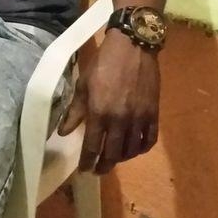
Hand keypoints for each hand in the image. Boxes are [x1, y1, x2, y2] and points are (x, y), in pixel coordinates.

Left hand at [57, 29, 159, 174]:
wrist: (132, 47)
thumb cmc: (103, 63)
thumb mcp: (83, 84)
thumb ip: (74, 111)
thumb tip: (63, 132)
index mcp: (99, 112)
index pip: (92, 146)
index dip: (87, 161)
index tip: (83, 170)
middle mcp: (120, 120)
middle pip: (112, 154)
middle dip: (104, 165)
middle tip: (98, 170)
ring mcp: (139, 118)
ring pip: (131, 150)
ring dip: (121, 159)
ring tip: (113, 159)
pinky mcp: (154, 114)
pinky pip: (148, 140)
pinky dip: (140, 149)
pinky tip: (133, 149)